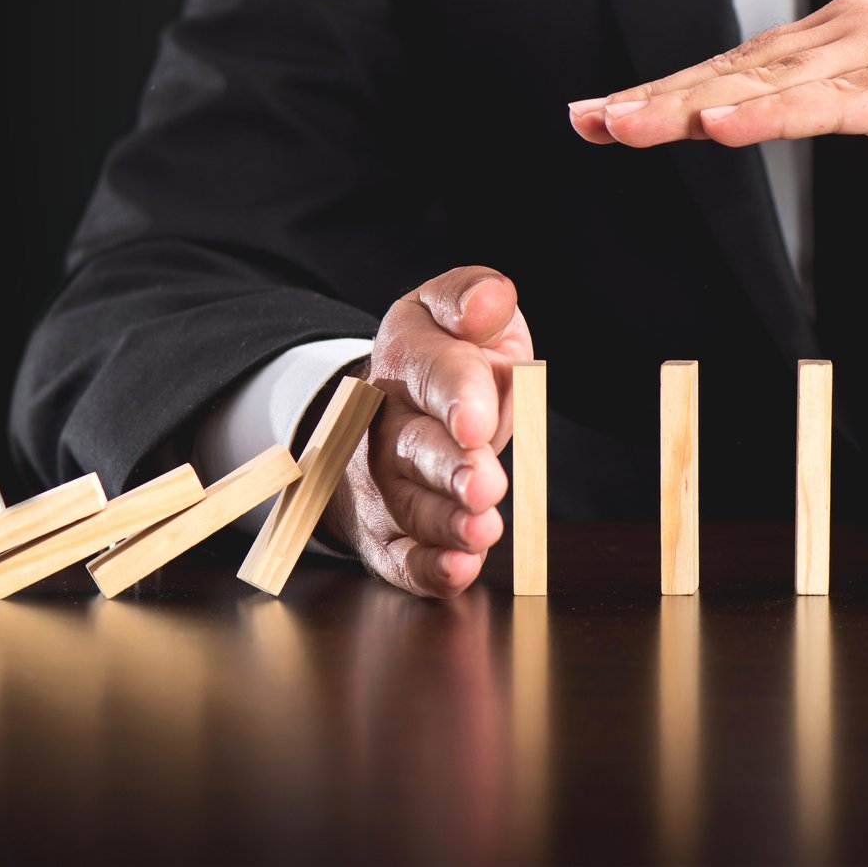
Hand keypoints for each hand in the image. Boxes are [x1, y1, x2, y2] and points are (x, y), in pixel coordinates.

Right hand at [323, 265, 532, 597]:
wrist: (392, 409)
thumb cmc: (446, 361)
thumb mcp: (456, 313)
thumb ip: (474, 298)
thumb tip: (489, 300)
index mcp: (406, 355)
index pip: (431, 373)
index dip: (455, 397)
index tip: (477, 423)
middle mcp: (382, 420)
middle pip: (412, 448)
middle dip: (449, 470)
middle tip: (484, 486)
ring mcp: (379, 480)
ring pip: (408, 507)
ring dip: (445, 524)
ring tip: (482, 530)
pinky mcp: (384, 532)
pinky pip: (400, 557)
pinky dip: (427, 569)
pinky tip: (458, 569)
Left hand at [567, 0, 867, 169]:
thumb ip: (841, 100)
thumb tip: (783, 114)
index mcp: (843, 35)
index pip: (736, 66)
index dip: (665, 92)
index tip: (603, 115)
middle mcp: (851, 30)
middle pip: (734, 69)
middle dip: (653, 98)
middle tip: (585, 120)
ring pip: (766, 82)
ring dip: (687, 105)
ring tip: (623, 125)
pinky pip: (829, 104)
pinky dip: (768, 114)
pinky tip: (719, 126)